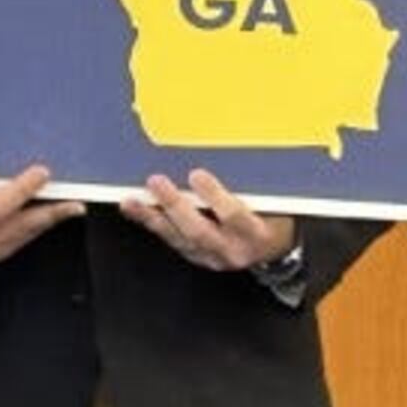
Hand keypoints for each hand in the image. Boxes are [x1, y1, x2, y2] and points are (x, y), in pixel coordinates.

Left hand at [122, 168, 296, 272]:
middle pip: (200, 230)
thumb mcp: (271, 200)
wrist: (273, 247)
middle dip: (175, 206)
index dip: (214, 196)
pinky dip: (150, 223)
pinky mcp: (195, 256)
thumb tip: (218, 150)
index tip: (196, 174)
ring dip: (152, 217)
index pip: (235, 216)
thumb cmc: (272, 213)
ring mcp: (211, 257)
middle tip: (157, 182)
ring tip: (132, 200)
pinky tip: (134, 208)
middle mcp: (233, 250)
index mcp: (256, 234)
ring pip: (179, 238)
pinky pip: (170, 240)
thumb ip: (248, 185)